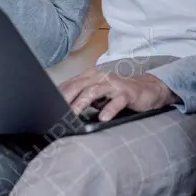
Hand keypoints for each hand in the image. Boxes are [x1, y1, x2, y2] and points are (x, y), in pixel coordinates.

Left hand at [59, 68, 177, 122]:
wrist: (147, 89)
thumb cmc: (120, 92)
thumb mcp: (99, 93)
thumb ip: (84, 97)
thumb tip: (64, 109)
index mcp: (92, 77)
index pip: (71, 84)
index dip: (59, 94)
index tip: (47, 105)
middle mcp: (101, 78)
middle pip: (79, 86)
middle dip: (66, 98)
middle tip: (56, 110)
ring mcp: (114, 84)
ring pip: (94, 91)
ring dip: (82, 103)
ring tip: (73, 114)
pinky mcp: (127, 93)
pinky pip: (117, 102)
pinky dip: (109, 109)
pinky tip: (103, 118)